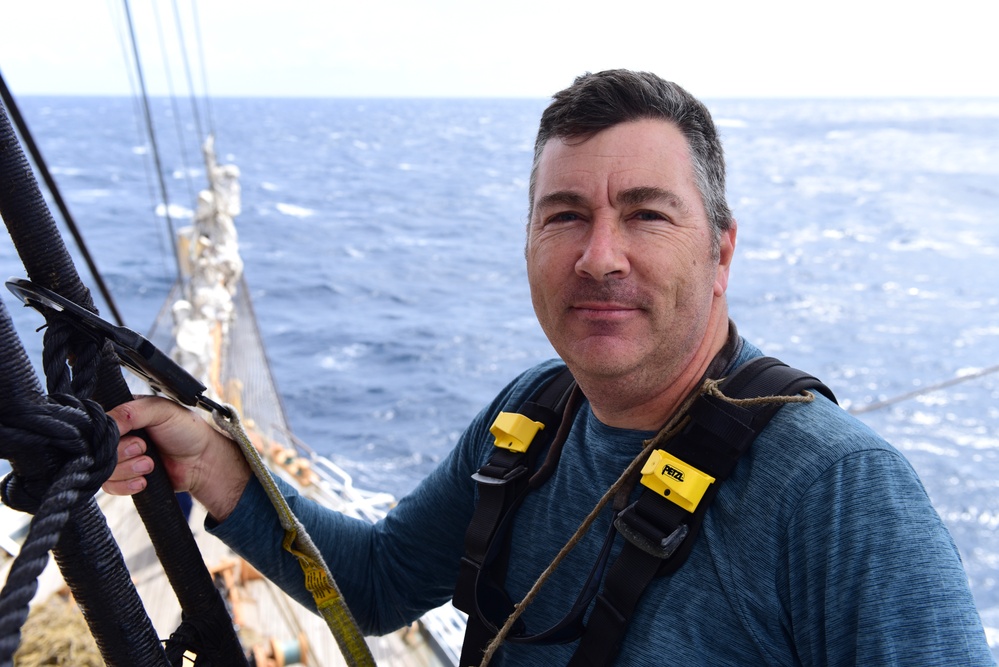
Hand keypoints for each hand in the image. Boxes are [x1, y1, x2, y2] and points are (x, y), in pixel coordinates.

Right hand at [102, 396, 251, 520]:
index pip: (98, 424)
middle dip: (123, 452)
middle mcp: (120, 436)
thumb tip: (106, 423)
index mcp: (124, 414)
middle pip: (98, 449)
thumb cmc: (187, 430)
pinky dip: (126, 485)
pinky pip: (110, 486)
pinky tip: (144, 480)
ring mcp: (121, 458)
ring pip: (104, 469)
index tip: (128, 433)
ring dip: (128, 469)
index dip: (108, 433)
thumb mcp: (162, 410)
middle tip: (144, 448)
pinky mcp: (125, 478)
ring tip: (150, 464)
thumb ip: (131, 411)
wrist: (203, 462)